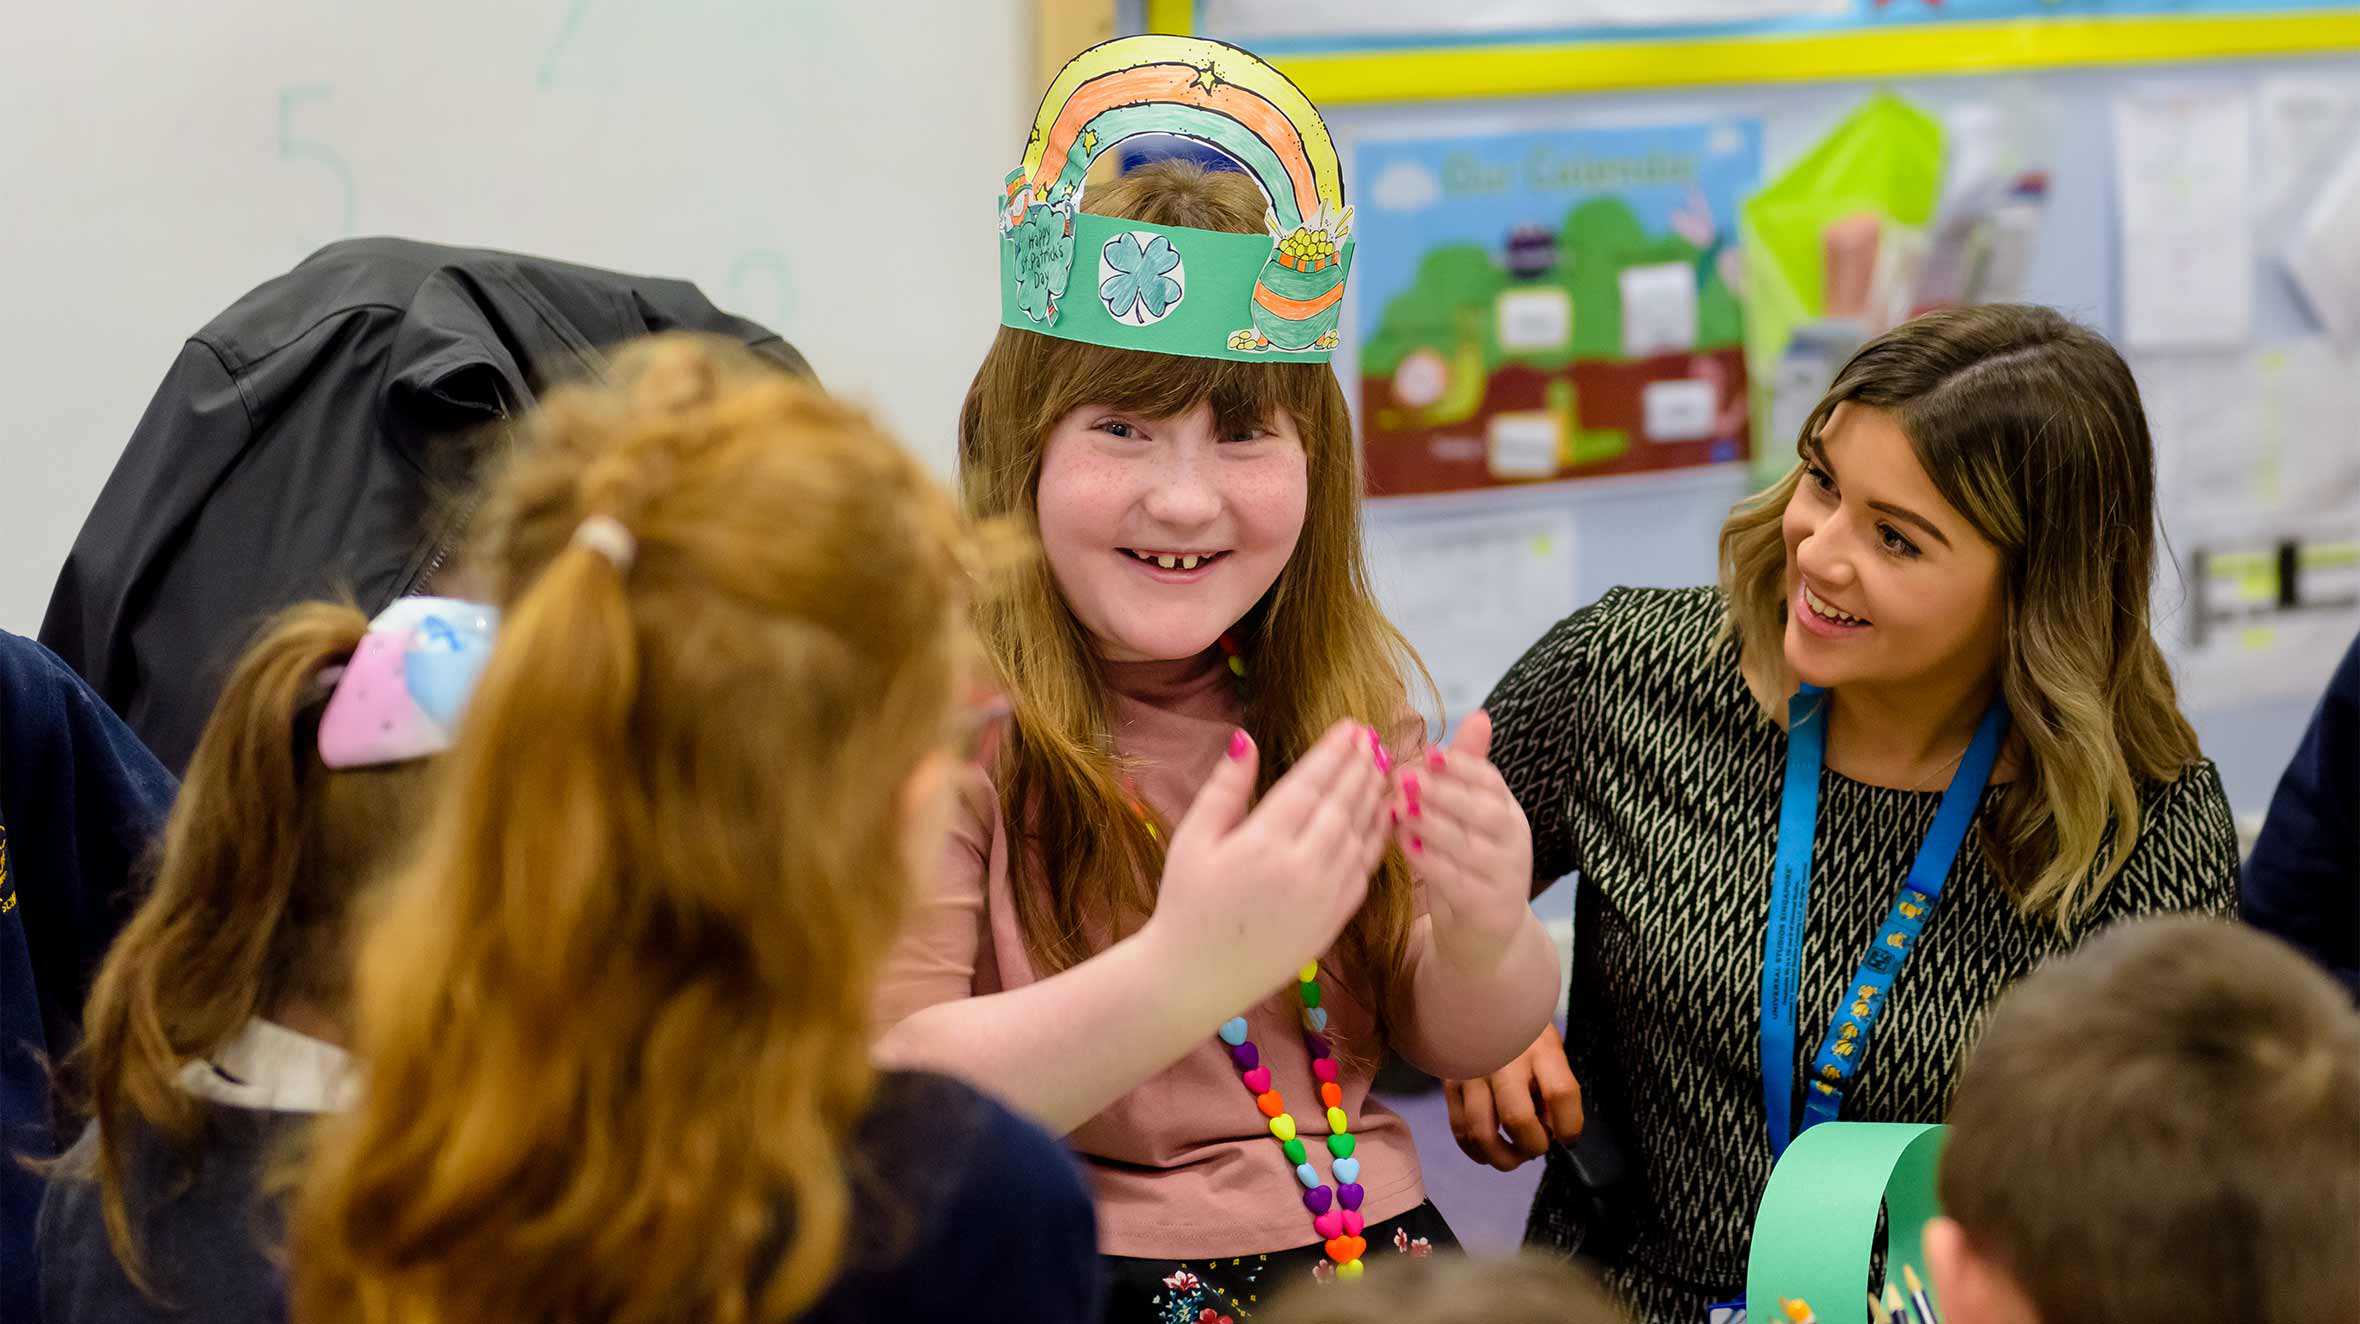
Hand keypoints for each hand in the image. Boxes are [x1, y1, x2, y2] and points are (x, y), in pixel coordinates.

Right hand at [1143, 718, 1389, 1010]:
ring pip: (1359, 836)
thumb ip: (1224, 789)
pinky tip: (1381, 817)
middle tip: (1373, 738)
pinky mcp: (1333, 921)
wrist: (1194, 978)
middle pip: (1341, 806)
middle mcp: (1300, 869)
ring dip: (1374, 798)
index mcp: (1262, 844)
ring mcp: (1322, 898)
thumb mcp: (1192, 839)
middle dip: (1360, 767)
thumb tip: (1245, 738)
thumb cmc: (1187, 904)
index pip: (1309, 785)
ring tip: (1383, 768)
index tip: (1350, 726)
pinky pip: (1364, 871)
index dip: (1333, 752)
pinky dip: (1377, 839)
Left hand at [1392, 710, 1534, 974]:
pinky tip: (1405, 848)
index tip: (1429, 754)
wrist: (1485, 937)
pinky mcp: (1489, 909)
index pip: (1492, 781)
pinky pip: (1457, 882)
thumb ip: (1467, 770)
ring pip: (1469, 846)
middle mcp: (1513, 841)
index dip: (1461, 766)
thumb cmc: (1465, 864)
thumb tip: (1480, 714)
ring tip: (1397, 810)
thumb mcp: (1468, 816)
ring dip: (1430, 826)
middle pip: (1483, 811)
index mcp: (1507, 812)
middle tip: (1403, 779)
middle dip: (1442, 792)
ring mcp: (1506, 877)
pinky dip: (1430, 863)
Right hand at [1443, 1022, 1583, 1170]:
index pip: (1560, 1093)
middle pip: (1518, 1120)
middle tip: (1539, 1145)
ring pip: (1483, 1134)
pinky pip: (1461, 1130)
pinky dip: (1477, 1151)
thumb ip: (1553, 1084)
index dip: (1570, 1126)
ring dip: (1504, 1158)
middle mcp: (1503, 1059)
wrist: (1474, 995)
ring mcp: (1472, 1071)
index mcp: (1538, 1046)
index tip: (1569, 1138)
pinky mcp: (1450, 1083)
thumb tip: (1551, 1130)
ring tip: (1516, 1155)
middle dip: (1534, 1146)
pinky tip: (1490, 1151)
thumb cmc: (1520, 1026)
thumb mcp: (1548, 1043)